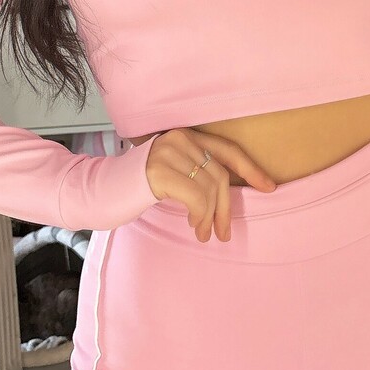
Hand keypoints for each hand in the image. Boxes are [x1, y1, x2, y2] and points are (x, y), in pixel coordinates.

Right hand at [143, 127, 277, 241]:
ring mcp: (168, 152)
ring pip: (210, 188)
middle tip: (223, 233)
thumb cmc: (139, 190)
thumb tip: (229, 195)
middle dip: (226, 207)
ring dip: (210, 216)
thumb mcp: (173, 175)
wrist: (100, 193)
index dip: (251, 169)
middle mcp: (179, 138)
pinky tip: (192, 225)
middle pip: (221, 174)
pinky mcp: (159, 171)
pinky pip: (196, 196)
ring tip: (202, 233)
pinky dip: (199, 214)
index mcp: (185, 136)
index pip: (227, 150)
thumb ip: (197, 174)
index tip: (269, 187)